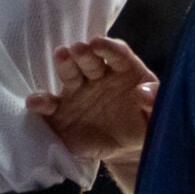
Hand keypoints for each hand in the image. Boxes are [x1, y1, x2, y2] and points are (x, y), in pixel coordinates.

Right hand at [27, 35, 157, 164]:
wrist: (128, 149)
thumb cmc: (144, 123)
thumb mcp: (158, 114)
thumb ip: (156, 101)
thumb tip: (143, 92)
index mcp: (123, 71)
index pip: (116, 54)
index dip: (108, 48)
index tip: (99, 43)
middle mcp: (97, 76)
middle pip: (89, 60)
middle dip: (83, 54)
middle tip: (77, 49)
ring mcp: (77, 94)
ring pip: (69, 75)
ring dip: (64, 65)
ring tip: (61, 58)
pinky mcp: (62, 115)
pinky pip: (49, 107)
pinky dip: (40, 103)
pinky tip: (36, 103)